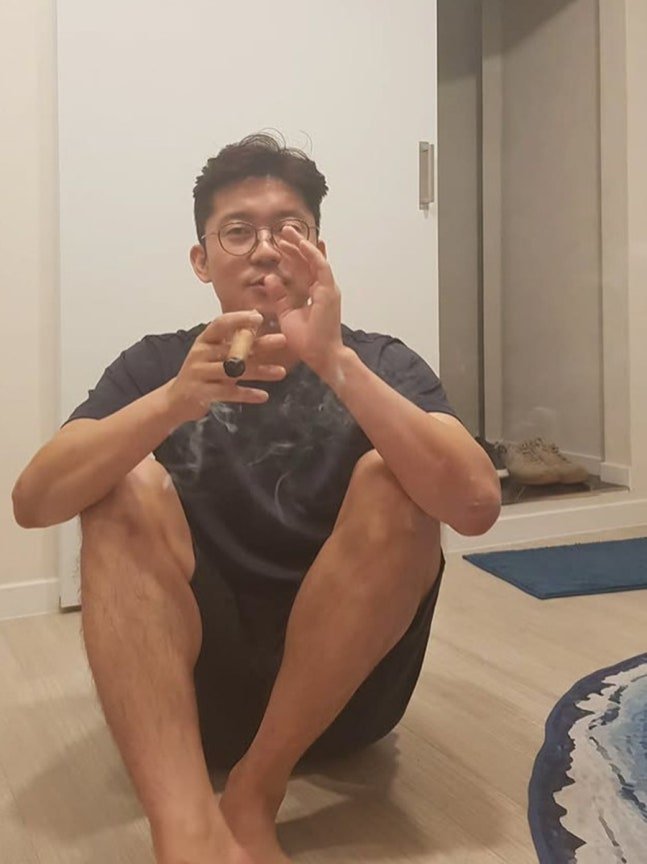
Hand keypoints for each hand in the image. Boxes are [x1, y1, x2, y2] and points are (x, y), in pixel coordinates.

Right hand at [165, 310, 286, 424]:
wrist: (177, 400)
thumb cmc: (201, 373)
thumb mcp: (212, 354)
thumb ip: (232, 343)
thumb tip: (256, 321)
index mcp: (204, 340)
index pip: (220, 324)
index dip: (239, 319)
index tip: (259, 317)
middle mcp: (200, 354)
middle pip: (233, 348)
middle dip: (260, 345)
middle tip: (282, 340)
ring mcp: (200, 373)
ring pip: (235, 371)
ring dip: (261, 371)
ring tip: (281, 373)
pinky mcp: (202, 393)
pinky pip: (229, 393)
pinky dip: (248, 394)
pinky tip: (263, 396)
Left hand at [265, 226, 344, 381]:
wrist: (320, 354)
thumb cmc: (307, 340)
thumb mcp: (287, 313)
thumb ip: (280, 295)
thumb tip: (270, 277)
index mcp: (314, 293)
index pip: (303, 269)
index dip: (292, 255)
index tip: (279, 244)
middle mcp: (322, 288)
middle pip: (308, 261)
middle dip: (296, 244)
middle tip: (283, 230)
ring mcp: (327, 288)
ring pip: (314, 259)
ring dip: (302, 244)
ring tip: (289, 231)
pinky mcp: (329, 291)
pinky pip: (320, 267)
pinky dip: (311, 254)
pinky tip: (301, 243)